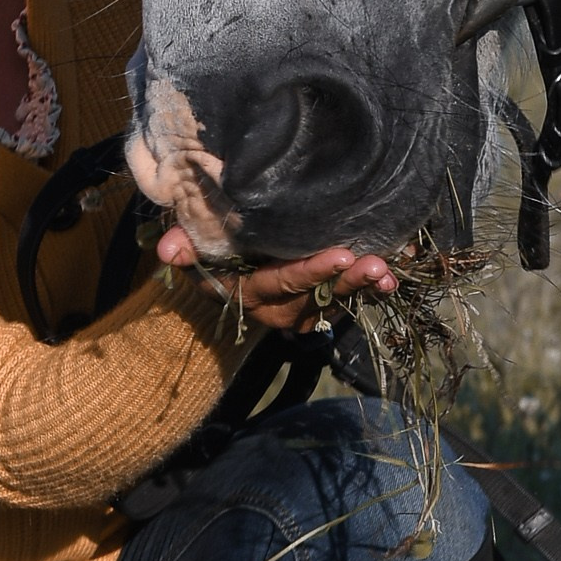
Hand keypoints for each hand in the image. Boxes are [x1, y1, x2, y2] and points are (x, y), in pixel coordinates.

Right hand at [155, 228, 397, 333]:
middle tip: (375, 264)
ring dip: (362, 288)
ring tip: (388, 272)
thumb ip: (182, 248)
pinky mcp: (317, 306)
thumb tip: (168, 250)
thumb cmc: (209, 252)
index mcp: (246, 293)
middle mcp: (275, 309)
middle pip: (315, 296)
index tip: (340, 255)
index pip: (279, 284)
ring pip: (334, 301)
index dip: (309, 272)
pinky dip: (368, 290)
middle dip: (346, 281)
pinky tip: (392, 277)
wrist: (221, 277)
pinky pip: (345, 300)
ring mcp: (299, 311)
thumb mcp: (192, 250)